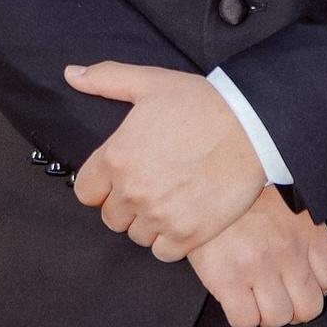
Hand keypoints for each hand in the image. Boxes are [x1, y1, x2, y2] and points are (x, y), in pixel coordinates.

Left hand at [65, 62, 266, 253]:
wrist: (254, 127)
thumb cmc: (203, 103)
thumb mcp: (151, 82)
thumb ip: (107, 79)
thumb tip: (72, 74)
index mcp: (116, 157)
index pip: (85, 193)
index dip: (101, 186)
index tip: (120, 178)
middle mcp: (133, 191)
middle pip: (111, 217)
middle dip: (126, 205)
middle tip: (151, 187)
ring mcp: (160, 215)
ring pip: (137, 235)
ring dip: (148, 223)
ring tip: (169, 201)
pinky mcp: (188, 233)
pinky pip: (163, 253)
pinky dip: (170, 241)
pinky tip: (183, 218)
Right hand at [186, 189, 326, 326]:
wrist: (203, 185)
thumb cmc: (246, 200)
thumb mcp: (289, 208)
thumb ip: (312, 239)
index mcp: (307, 230)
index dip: (317, 289)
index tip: (299, 285)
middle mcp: (287, 250)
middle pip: (309, 307)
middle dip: (295, 310)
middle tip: (279, 299)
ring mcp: (258, 265)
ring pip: (278, 318)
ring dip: (267, 316)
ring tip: (256, 301)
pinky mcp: (227, 278)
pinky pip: (245, 320)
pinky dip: (242, 318)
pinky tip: (236, 301)